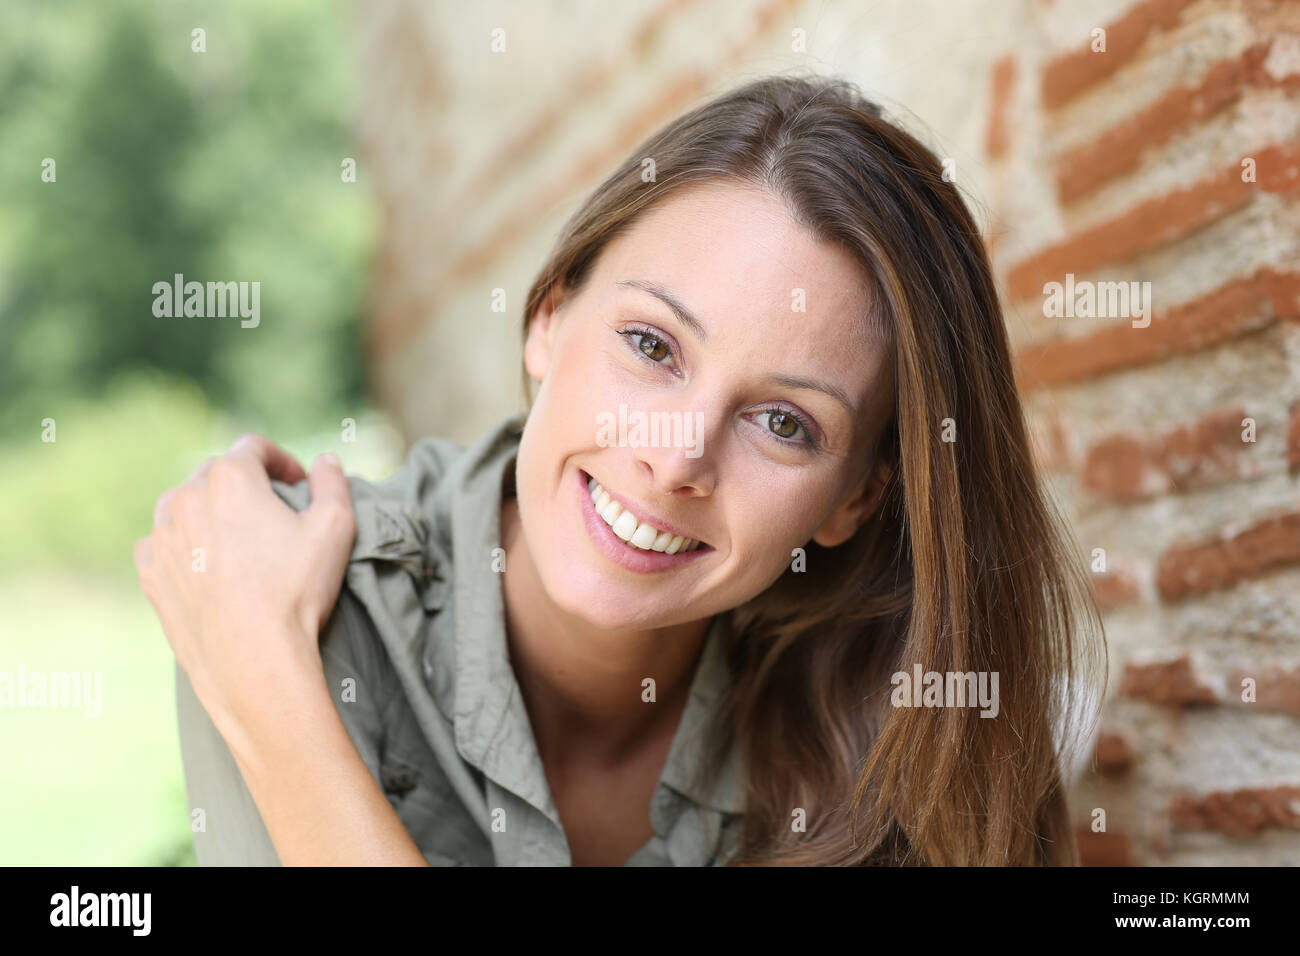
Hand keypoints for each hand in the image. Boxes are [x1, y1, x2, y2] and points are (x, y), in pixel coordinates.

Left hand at [134, 434, 355, 751]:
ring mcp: (161, 537)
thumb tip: (326, 461)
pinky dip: (181, 546)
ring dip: (208, 511)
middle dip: (245, 486)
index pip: (253, 447)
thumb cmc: (297, 591)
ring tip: (235, 539)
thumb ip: (332, 483)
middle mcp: (186, 498)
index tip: (297, 483)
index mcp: (230, 479)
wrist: (255, 660)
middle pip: (216, 474)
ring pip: (182, 505)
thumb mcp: (336, 528)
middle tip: (271, 514)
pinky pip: (160, 544)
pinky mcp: (150, 574)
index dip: (281, 460)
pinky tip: (206, 565)